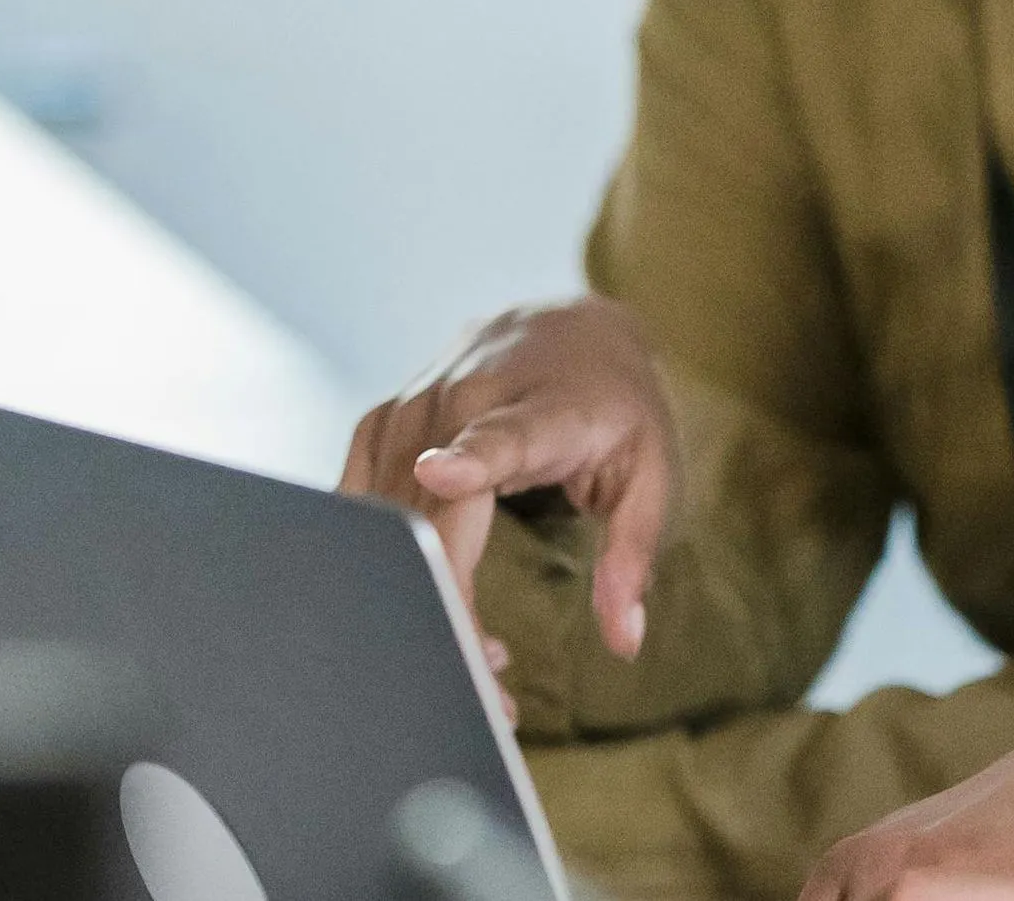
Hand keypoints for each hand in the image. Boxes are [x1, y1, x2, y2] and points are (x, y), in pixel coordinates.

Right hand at [340, 296, 678, 660]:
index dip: (469, 457)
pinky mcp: (381, 422)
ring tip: (483, 649)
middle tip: (494, 685)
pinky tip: (429, 595)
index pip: (502, 435)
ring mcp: (414, 407)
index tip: (439, 470)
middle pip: (435, 518)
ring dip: (421, 597)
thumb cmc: (614, 409)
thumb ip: (633, 554)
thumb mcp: (650, 474)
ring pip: (390, 523)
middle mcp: (467, 398)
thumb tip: (624, 637)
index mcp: (543, 410)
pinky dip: (385, 563)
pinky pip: (362, 506)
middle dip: (454, 609)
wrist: (568, 329)